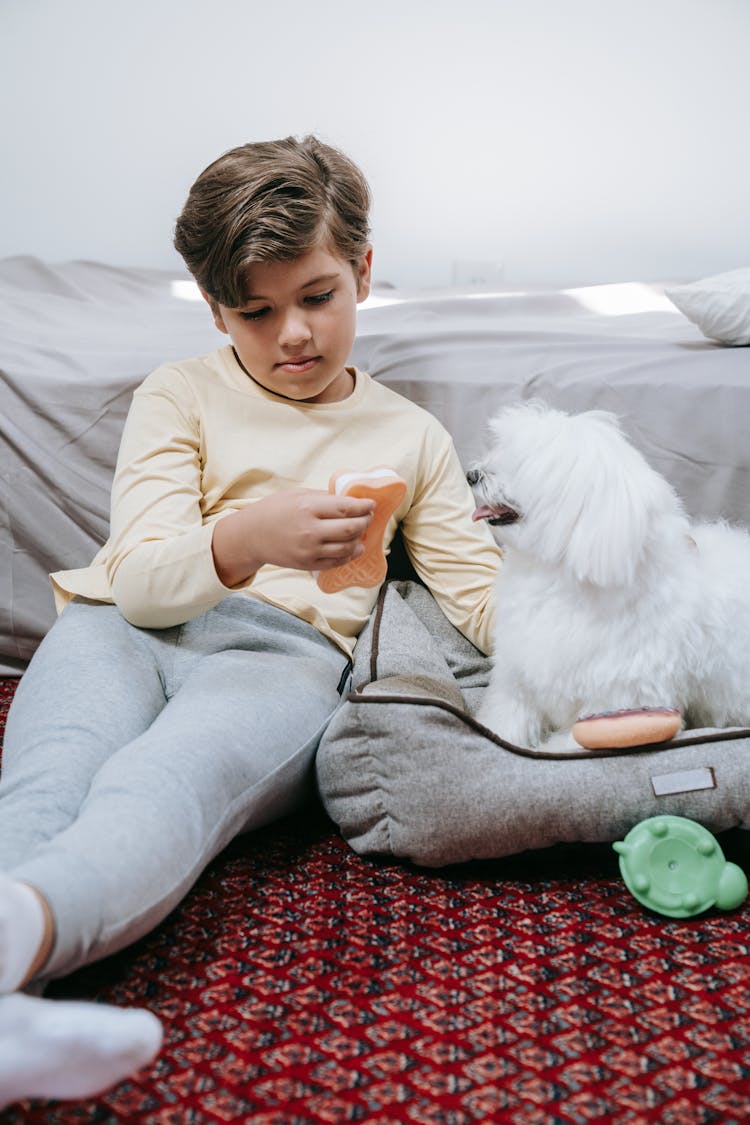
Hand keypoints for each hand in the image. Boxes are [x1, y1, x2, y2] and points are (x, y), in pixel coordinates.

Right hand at [211, 489, 374, 586]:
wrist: (251, 536)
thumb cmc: (273, 510)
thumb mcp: (296, 494)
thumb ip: (323, 497)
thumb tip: (349, 498)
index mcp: (307, 508)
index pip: (346, 507)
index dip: (364, 506)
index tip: (371, 504)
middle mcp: (310, 530)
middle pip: (351, 528)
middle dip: (365, 521)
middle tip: (367, 516)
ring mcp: (310, 550)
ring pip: (348, 547)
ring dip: (360, 539)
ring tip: (360, 531)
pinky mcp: (308, 564)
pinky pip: (337, 561)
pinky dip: (350, 555)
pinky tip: (355, 547)